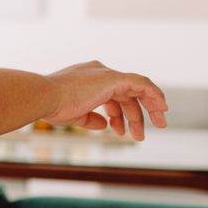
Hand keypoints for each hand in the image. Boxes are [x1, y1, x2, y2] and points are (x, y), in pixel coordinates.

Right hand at [43, 60, 168, 139]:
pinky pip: (143, 84)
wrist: (45, 97)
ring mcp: (107, 74)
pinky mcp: (114, 78)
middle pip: (125, 94)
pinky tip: (162, 109)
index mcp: (87, 79)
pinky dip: (154, 95)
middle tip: (139, 136)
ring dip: (147, 111)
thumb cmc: (52, 106)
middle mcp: (98, 72)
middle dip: (133, 116)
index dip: (117, 114)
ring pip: (137, 90)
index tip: (119, 130)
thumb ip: (91, 119)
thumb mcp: (74, 116)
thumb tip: (104, 124)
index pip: (111, 95)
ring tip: (148, 132)